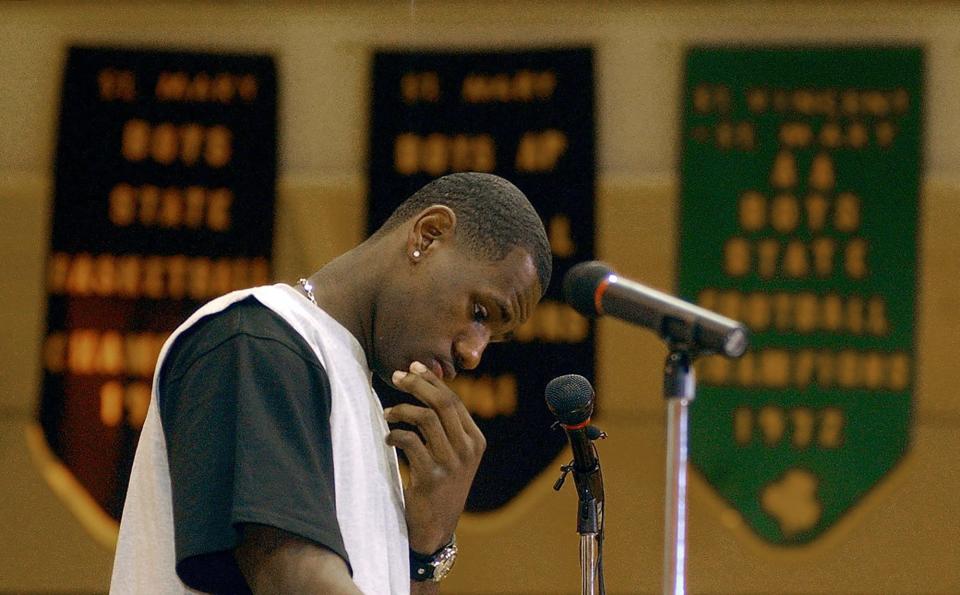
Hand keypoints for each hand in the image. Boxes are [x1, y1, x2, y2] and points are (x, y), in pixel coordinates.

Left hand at [386, 361, 485, 553]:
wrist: (435, 528)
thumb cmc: (439, 486)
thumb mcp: (453, 456)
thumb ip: (446, 427)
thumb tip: (424, 386)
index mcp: (476, 441)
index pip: (454, 400)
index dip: (432, 381)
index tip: (412, 367)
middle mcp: (468, 450)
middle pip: (443, 403)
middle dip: (417, 385)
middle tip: (396, 376)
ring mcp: (451, 463)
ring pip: (426, 418)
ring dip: (401, 410)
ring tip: (387, 414)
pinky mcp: (431, 476)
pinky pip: (410, 442)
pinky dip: (395, 435)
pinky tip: (389, 439)